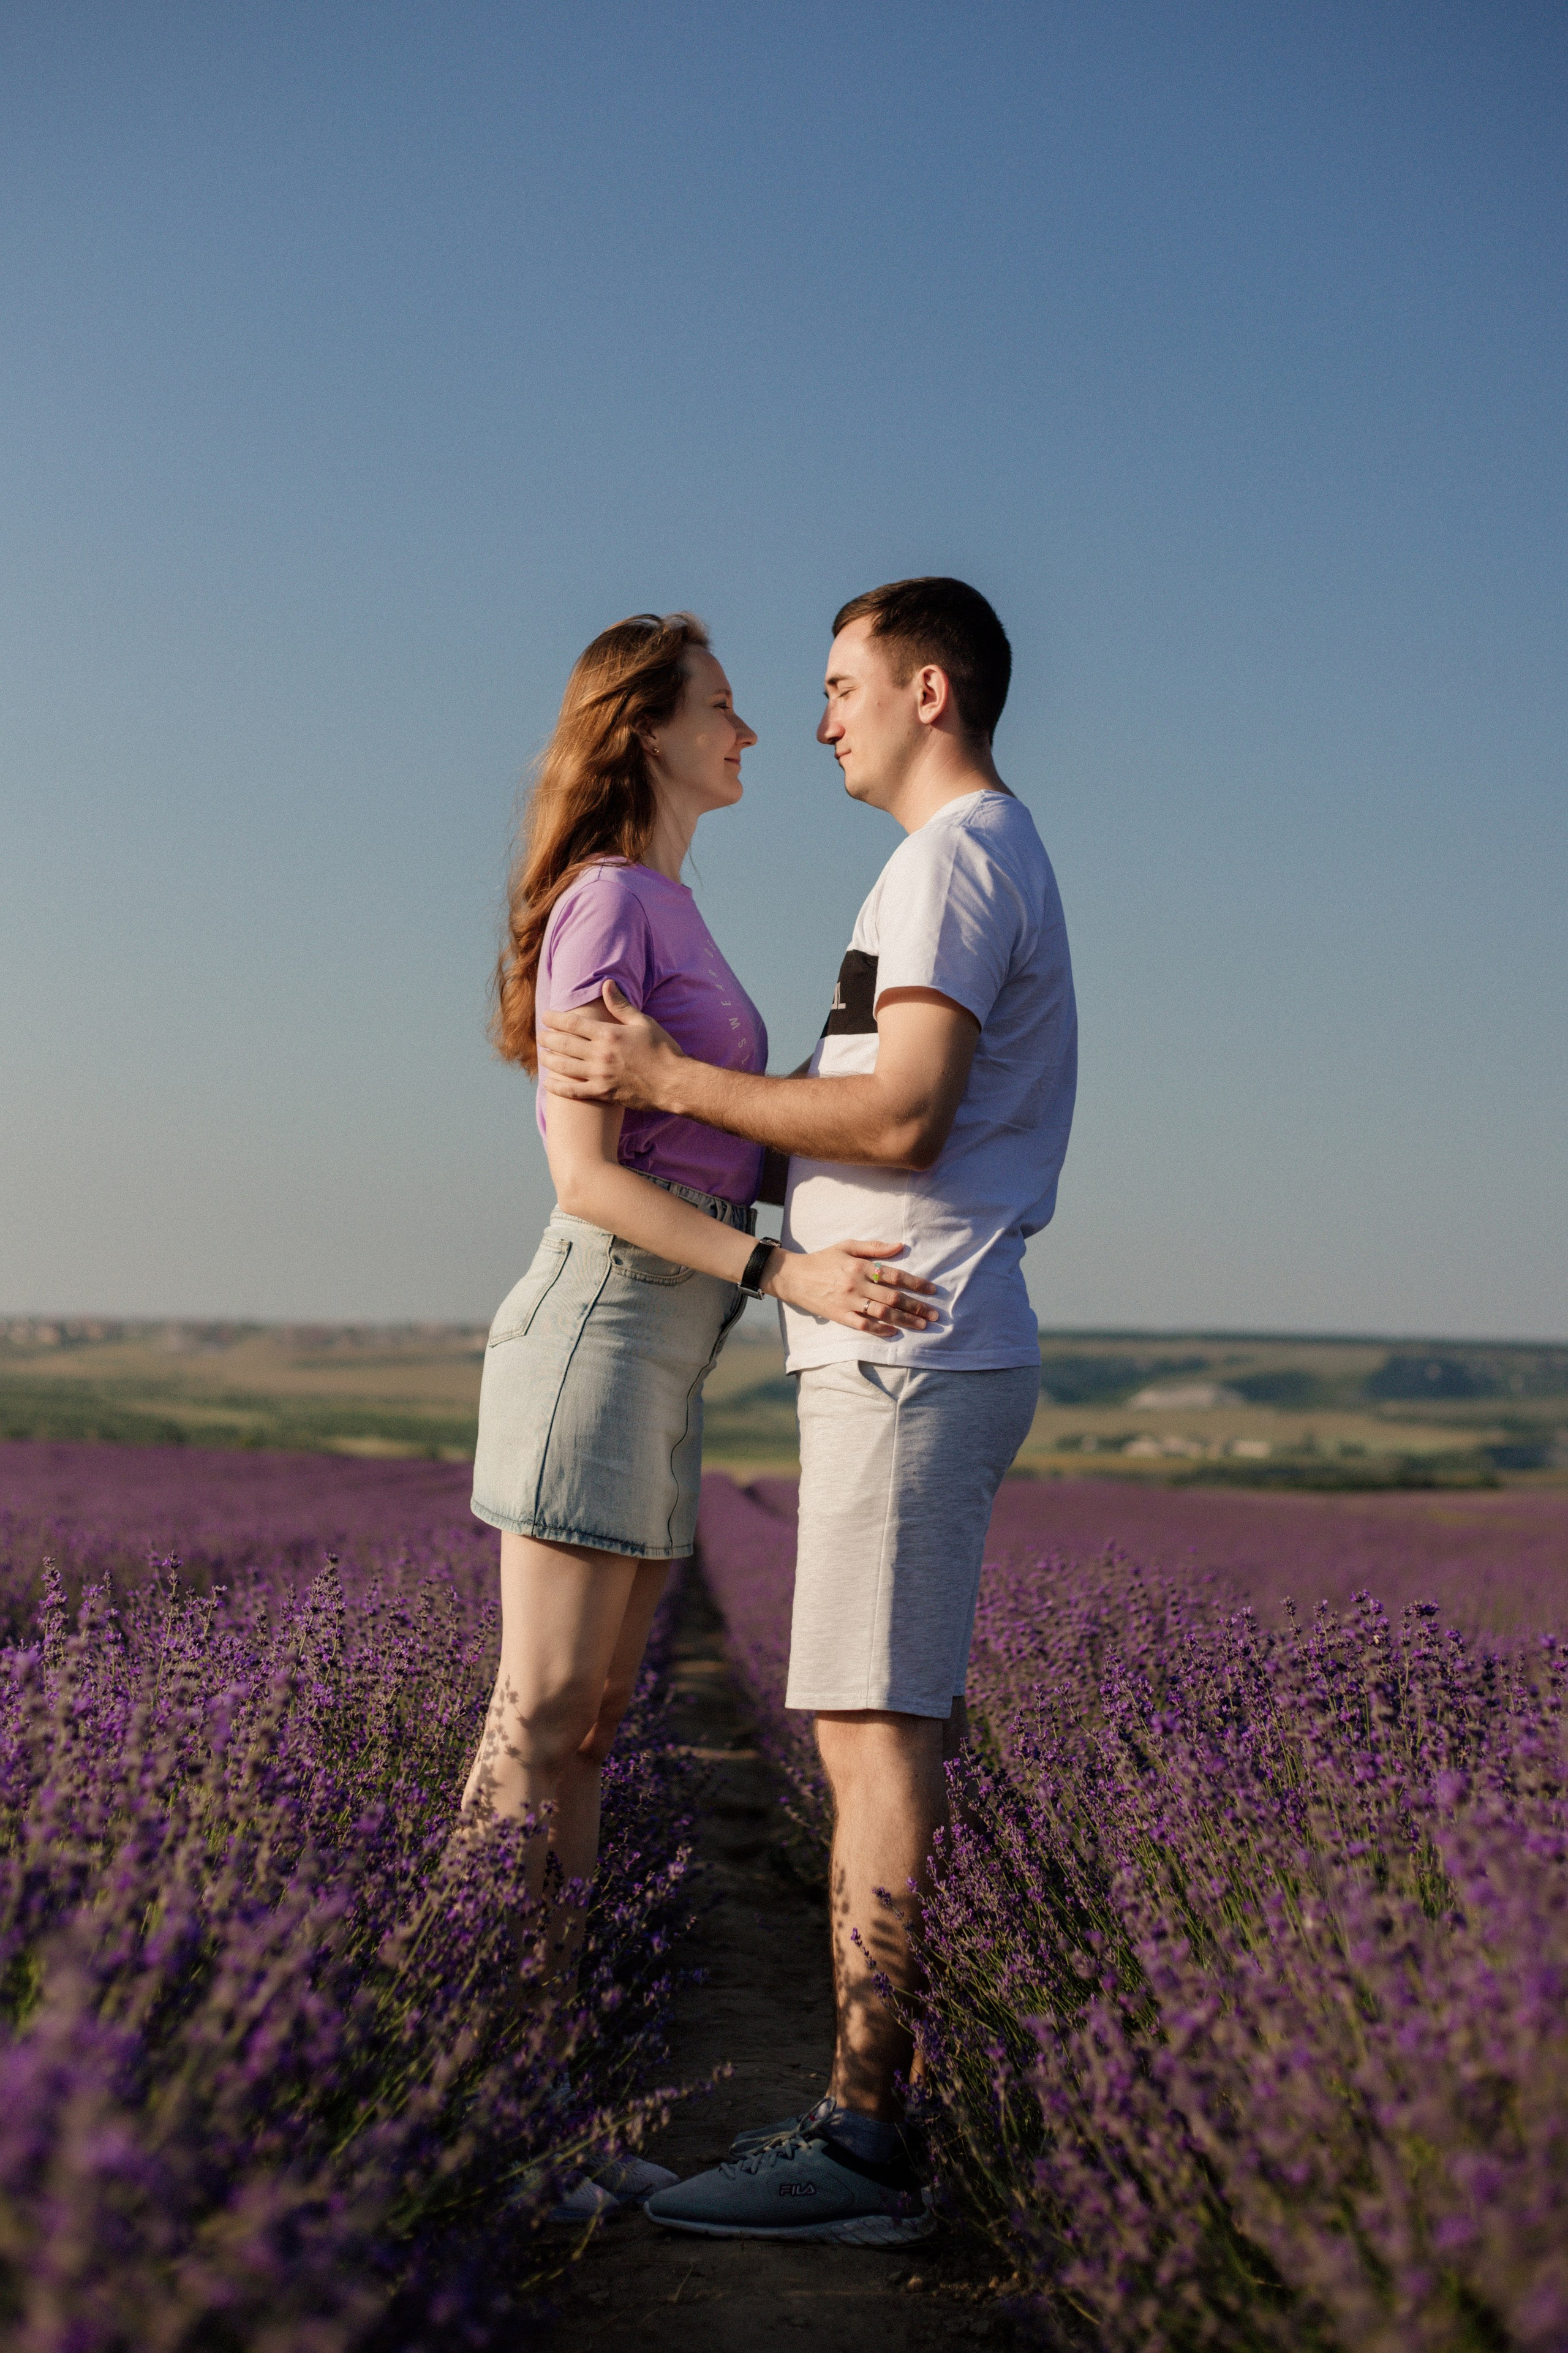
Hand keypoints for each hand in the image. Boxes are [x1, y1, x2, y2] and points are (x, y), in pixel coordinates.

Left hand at [541, 981, 683, 1110]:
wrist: (675, 1083)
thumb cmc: (663, 1050)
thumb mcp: (643, 1022)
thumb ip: (621, 1005)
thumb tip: (606, 984)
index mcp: (609, 1034)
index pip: (573, 1023)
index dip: (555, 1019)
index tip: (546, 1016)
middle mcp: (600, 1054)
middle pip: (564, 1044)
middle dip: (548, 1039)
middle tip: (540, 1036)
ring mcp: (600, 1075)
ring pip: (564, 1066)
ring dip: (549, 1060)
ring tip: (542, 1055)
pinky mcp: (603, 1093)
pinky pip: (573, 1091)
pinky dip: (558, 1087)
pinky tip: (548, 1083)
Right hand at [762, 1240, 939, 1338]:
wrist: (793, 1276)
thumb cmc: (823, 1259)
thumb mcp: (847, 1246)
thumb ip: (875, 1247)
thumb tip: (900, 1246)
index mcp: (861, 1266)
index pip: (895, 1276)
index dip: (916, 1284)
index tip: (933, 1291)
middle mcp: (857, 1285)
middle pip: (893, 1297)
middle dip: (917, 1306)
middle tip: (935, 1315)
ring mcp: (848, 1302)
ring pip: (882, 1313)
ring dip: (904, 1320)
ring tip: (922, 1325)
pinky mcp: (839, 1315)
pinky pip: (863, 1325)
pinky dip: (880, 1329)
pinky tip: (894, 1332)